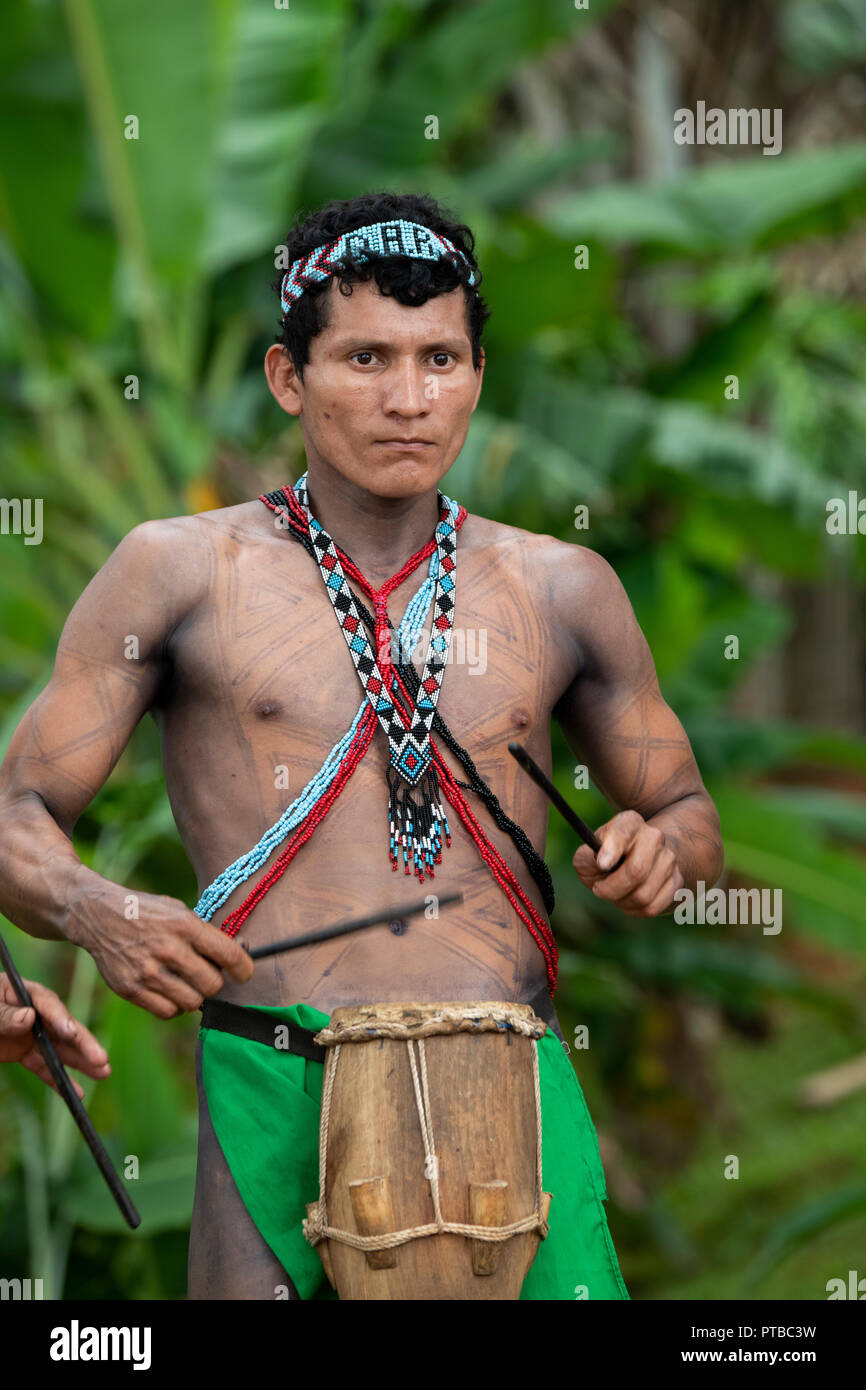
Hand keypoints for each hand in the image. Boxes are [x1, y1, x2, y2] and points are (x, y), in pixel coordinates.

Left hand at [0, 974, 109, 1097]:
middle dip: (82, 1044)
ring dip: (80, 1062)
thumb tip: (30, 1017)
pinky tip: (76, 1092)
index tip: (71, 1032)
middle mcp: (28, 1010)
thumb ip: (2, 1015)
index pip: (45, 1003)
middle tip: (101, 1059)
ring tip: (103, 1073)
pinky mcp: (22, 1051)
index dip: (60, 1018)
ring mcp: (27, 1031)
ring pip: (57, 1048)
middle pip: (59, 1027)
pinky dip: (58, 1079)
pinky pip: (42, 1066)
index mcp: (17, 990)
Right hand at [75, 890, 253, 1019]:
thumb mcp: (179, 911)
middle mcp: (167, 948)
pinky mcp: (130, 989)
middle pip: (212, 985)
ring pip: (192, 1003)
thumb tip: (241, 955)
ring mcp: (146, 971)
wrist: (98, 915)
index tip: (244, 973)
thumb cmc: (147, 913)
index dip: (244, 969)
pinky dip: (174, 1006)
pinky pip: (167, 1013)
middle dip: (215, 982)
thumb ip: (206, 934)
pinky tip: (169, 991)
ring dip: (195, 996)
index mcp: (184, 924)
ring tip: (187, 983)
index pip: (229, 955)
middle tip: (207, 975)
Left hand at [572, 810, 683, 916]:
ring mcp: (669, 860)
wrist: (640, 859)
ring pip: (643, 895)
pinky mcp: (677, 882)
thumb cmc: (607, 857)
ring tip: (615, 893)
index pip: (622, 832)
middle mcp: (654, 837)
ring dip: (622, 901)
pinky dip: (635, 910)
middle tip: (598, 890)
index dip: (611, 849)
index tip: (601, 864)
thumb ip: (586, 858)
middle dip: (612, 889)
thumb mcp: (590, 852)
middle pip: (637, 870)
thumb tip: (602, 865)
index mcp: (629, 823)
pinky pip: (652, 908)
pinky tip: (628, 900)